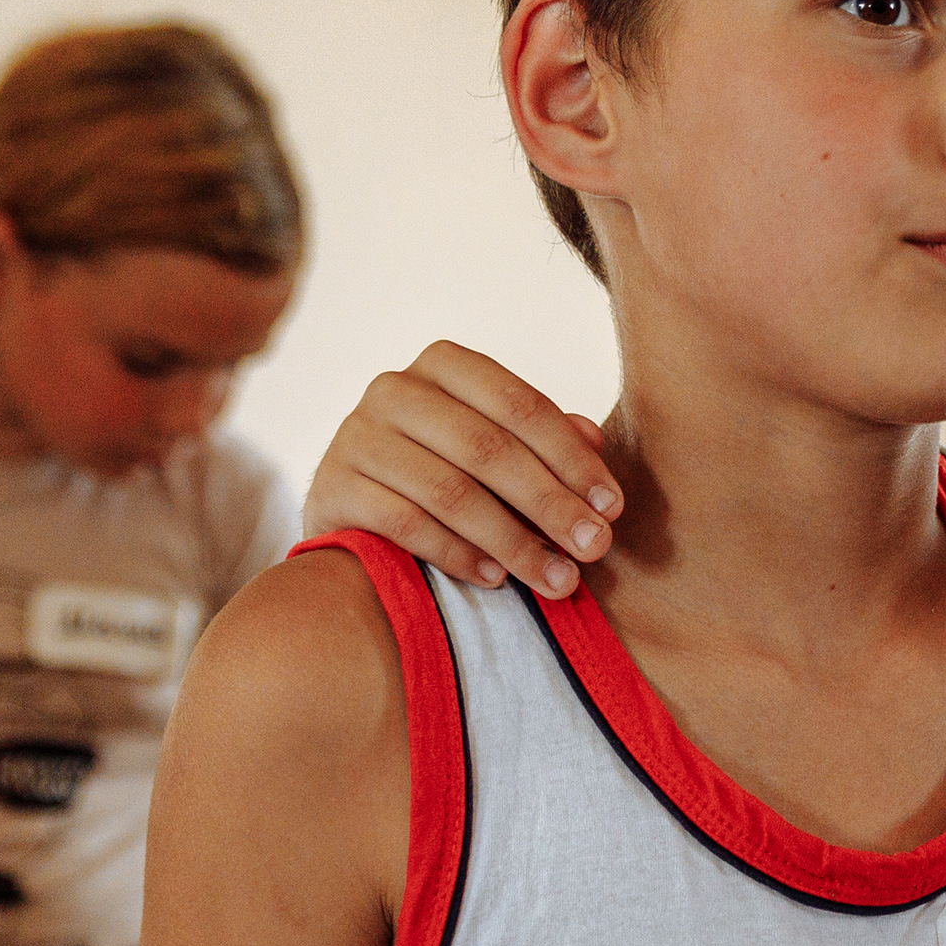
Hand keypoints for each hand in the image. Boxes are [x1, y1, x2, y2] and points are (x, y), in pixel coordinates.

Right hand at [302, 341, 623, 597]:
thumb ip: (543, 439)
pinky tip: (496, 580)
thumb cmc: (441, 473)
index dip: (572, 458)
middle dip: (550, 504)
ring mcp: (356, 436)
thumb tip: (596, 440)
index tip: (612, 508)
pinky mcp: (333, 487)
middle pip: (488, 449)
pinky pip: (405, 523)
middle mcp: (394, 389)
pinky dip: (457, 554)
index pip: (520, 404)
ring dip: (513, 541)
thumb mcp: (494, 449)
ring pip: (450, 490)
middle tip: (594, 549)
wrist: (351, 512)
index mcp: (444, 366)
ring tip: (556, 579)